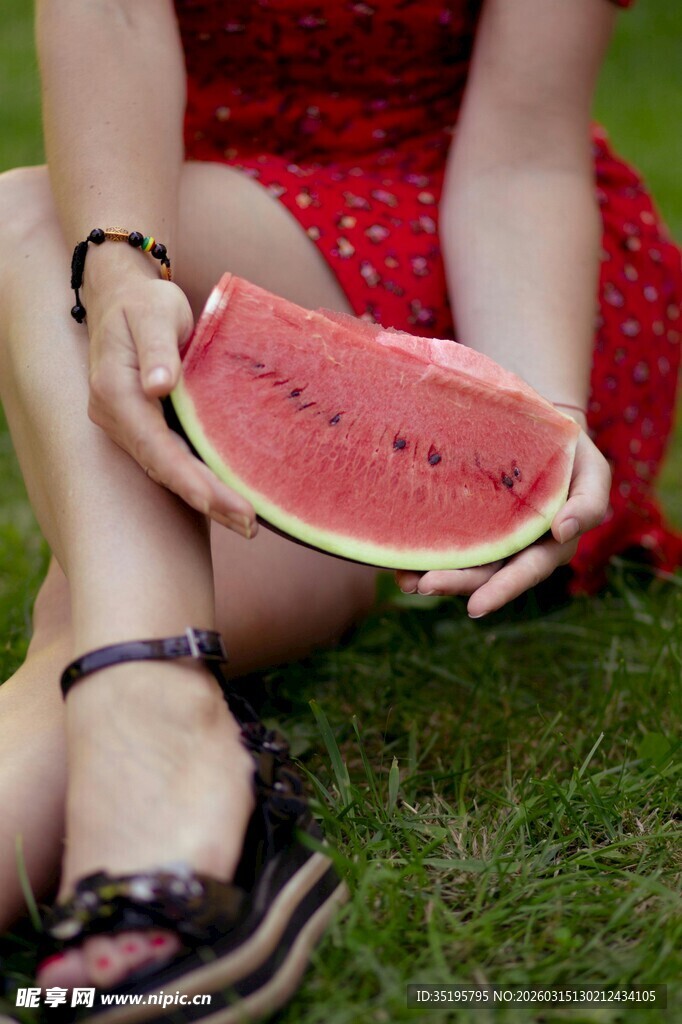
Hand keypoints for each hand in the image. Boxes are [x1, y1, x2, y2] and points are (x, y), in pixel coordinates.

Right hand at [85, 271, 256, 537]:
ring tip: (247, 523)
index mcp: (115, 392)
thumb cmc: (145, 302)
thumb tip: (157, 384)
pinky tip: (230, 500)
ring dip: (207, 499)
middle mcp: (117, 418)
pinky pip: (173, 461)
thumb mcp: (153, 311)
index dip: (185, 476)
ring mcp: (129, 428)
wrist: (124, 298)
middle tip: (249, 525)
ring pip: (169, 471)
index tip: (216, 500)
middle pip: (164, 468)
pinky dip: (201, 482)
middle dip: (206, 499)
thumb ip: (157, 346)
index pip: (154, 444)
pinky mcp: (147, 429)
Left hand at [394, 429, 609, 615]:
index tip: (475, 607)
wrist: (538, 424)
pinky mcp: (466, 523)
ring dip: (433, 574)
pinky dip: (422, 552)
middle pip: (486, 575)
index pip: (526, 572)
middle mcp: (516, 549)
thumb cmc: (570, 451)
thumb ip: (589, 502)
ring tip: (405, 580)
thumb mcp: (593, 470)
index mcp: (550, 545)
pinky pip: (445, 542)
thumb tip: (563, 532)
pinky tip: (398, 559)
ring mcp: (489, 538)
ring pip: (462, 564)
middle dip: (456, 583)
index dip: (502, 590)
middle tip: (425, 586)